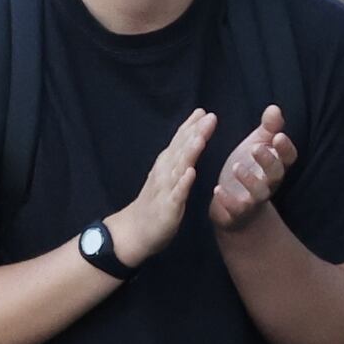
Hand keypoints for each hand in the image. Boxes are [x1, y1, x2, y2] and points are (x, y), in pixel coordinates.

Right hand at [110, 107, 215, 265]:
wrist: (134, 232)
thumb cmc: (154, 204)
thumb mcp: (167, 178)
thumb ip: (177, 160)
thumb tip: (191, 141)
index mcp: (166, 166)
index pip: (179, 142)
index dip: (190, 126)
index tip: (203, 111)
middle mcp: (164, 173)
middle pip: (181, 149)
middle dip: (194, 132)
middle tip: (209, 116)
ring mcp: (165, 190)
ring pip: (178, 168)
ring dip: (189, 152)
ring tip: (200, 137)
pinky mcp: (167, 207)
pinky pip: (176, 194)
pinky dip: (183, 183)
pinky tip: (190, 173)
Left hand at [207, 105, 295, 230]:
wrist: (235, 209)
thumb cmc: (249, 170)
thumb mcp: (257, 145)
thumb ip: (268, 128)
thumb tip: (275, 108)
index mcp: (275, 165)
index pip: (289, 158)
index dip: (285, 148)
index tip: (278, 136)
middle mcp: (268, 184)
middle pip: (276, 174)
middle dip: (268, 161)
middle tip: (256, 148)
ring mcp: (255, 200)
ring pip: (259, 194)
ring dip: (249, 180)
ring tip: (236, 167)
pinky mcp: (238, 213)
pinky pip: (237, 210)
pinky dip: (228, 201)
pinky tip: (217, 189)